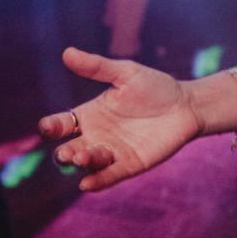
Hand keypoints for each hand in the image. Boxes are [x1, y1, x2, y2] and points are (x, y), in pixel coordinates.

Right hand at [38, 46, 201, 190]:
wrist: (186, 104)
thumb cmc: (155, 87)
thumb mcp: (126, 73)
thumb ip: (97, 67)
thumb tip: (67, 52)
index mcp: (89, 115)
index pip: (60, 125)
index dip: (50, 127)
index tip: (49, 126)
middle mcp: (95, 136)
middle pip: (68, 150)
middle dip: (64, 153)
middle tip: (68, 151)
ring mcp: (111, 153)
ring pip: (87, 164)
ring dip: (82, 163)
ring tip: (83, 158)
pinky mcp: (129, 165)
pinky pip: (108, 176)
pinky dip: (97, 181)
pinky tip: (88, 184)